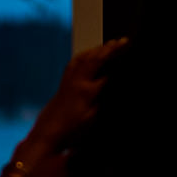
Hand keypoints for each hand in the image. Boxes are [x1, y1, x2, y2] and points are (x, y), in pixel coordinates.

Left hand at [24, 37, 128, 155]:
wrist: (48, 135)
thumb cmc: (71, 131)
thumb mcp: (92, 118)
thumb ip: (102, 99)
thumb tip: (109, 82)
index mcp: (87, 92)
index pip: (107, 73)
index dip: (118, 63)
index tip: (129, 54)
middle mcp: (77, 82)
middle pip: (96, 59)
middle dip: (111, 49)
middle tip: (123, 41)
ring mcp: (68, 81)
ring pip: (84, 57)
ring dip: (97, 49)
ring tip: (109, 44)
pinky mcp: (62, 84)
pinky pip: (74, 63)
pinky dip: (83, 55)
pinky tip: (88, 54)